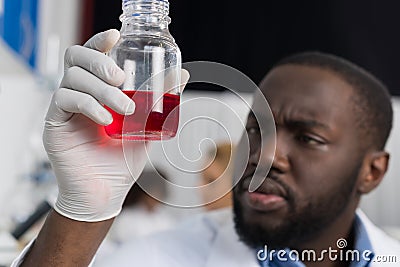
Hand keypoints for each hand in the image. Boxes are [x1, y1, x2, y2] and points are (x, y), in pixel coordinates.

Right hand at [43, 29, 188, 221]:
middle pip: (76, 58)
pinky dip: (89, 105)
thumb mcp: (146, 126)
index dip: (99, 41)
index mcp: (96, 91)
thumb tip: (182, 76)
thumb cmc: (121, 161)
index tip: (115, 35)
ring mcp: (64, 108)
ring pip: (73, 78)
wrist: (105, 193)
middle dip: (100, 62)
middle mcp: (78, 94)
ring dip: (102, 89)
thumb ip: (160, 102)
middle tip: (122, 79)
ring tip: (123, 109)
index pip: (91, 56)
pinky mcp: (55, 123)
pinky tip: (105, 119)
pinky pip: (65, 100)